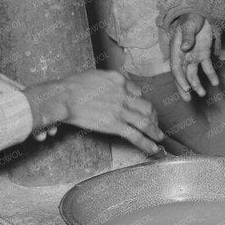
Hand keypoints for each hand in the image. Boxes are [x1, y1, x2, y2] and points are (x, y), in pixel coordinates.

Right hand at [25, 70, 162, 154]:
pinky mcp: (115, 124)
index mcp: (119, 80)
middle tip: (155, 124)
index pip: (136, 91)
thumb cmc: (73, 86)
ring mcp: (121, 110)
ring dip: (155, 131)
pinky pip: (135, 135)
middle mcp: (124, 94)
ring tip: (159, 138)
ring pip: (145, 122)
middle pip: (146, 106)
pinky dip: (147, 143)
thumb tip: (115, 89)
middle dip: (153, 117)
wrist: (65, 97)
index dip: (140, 101)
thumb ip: (109, 82)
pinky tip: (153, 148)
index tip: (141, 107)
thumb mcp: (96, 75)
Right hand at [167, 13, 218, 100]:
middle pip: (182, 75)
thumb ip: (187, 37)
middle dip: (184, 88)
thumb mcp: (189, 26)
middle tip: (188, 100)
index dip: (180, 80)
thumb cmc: (191, 18)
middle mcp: (184, 56)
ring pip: (193, 74)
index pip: (176, 69)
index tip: (186, 89)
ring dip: (197, 85)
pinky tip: (216, 82)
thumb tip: (184, 48)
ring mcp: (194, 57)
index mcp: (176, 51)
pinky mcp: (204, 55)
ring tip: (203, 94)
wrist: (200, 13)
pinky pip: (207, 67)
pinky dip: (211, 75)